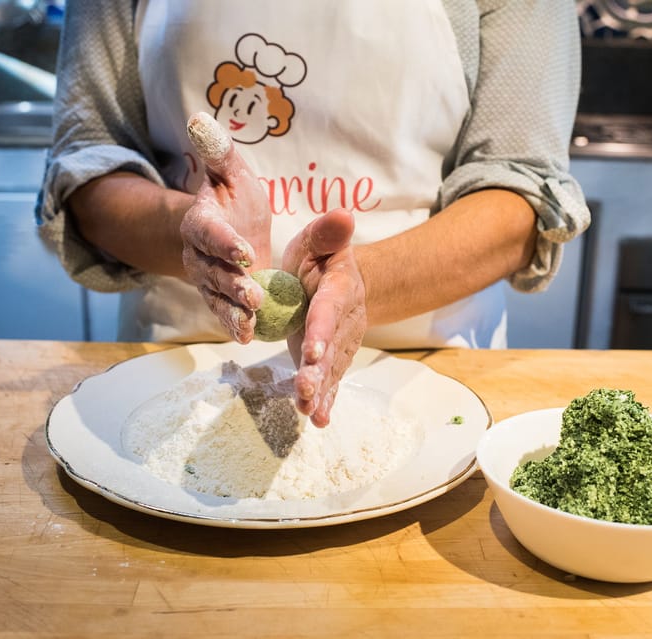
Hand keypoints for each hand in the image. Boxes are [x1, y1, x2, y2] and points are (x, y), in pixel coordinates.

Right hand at [181, 112, 270, 341]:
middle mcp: (198, 254)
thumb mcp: (232, 173)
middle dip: (232, 284)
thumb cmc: (235, 199)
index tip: (244, 251)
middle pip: (212, 271)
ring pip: (216, 296)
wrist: (230, 230)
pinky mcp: (219, 299)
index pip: (208, 232)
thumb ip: (219, 152)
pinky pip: (223, 313)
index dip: (223, 242)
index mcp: (202, 221)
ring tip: (251, 322)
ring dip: (233, 310)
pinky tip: (249, 336)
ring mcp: (207, 280)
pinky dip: (234, 325)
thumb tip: (200, 118)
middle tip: (253, 296)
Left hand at [282, 208, 367, 426]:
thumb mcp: (317, 239)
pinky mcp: (333, 358)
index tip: (313, 350)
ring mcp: (341, 342)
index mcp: (339, 288)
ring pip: (333, 368)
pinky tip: (318, 420)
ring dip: (321, 389)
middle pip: (333, 346)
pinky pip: (332, 380)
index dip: (323, 329)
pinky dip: (326, 400)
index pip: (330, 309)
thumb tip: (343, 215)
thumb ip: (327, 231)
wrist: (336, 279)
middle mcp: (345, 319)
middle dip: (320, 369)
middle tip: (306, 388)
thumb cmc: (319, 256)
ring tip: (309, 410)